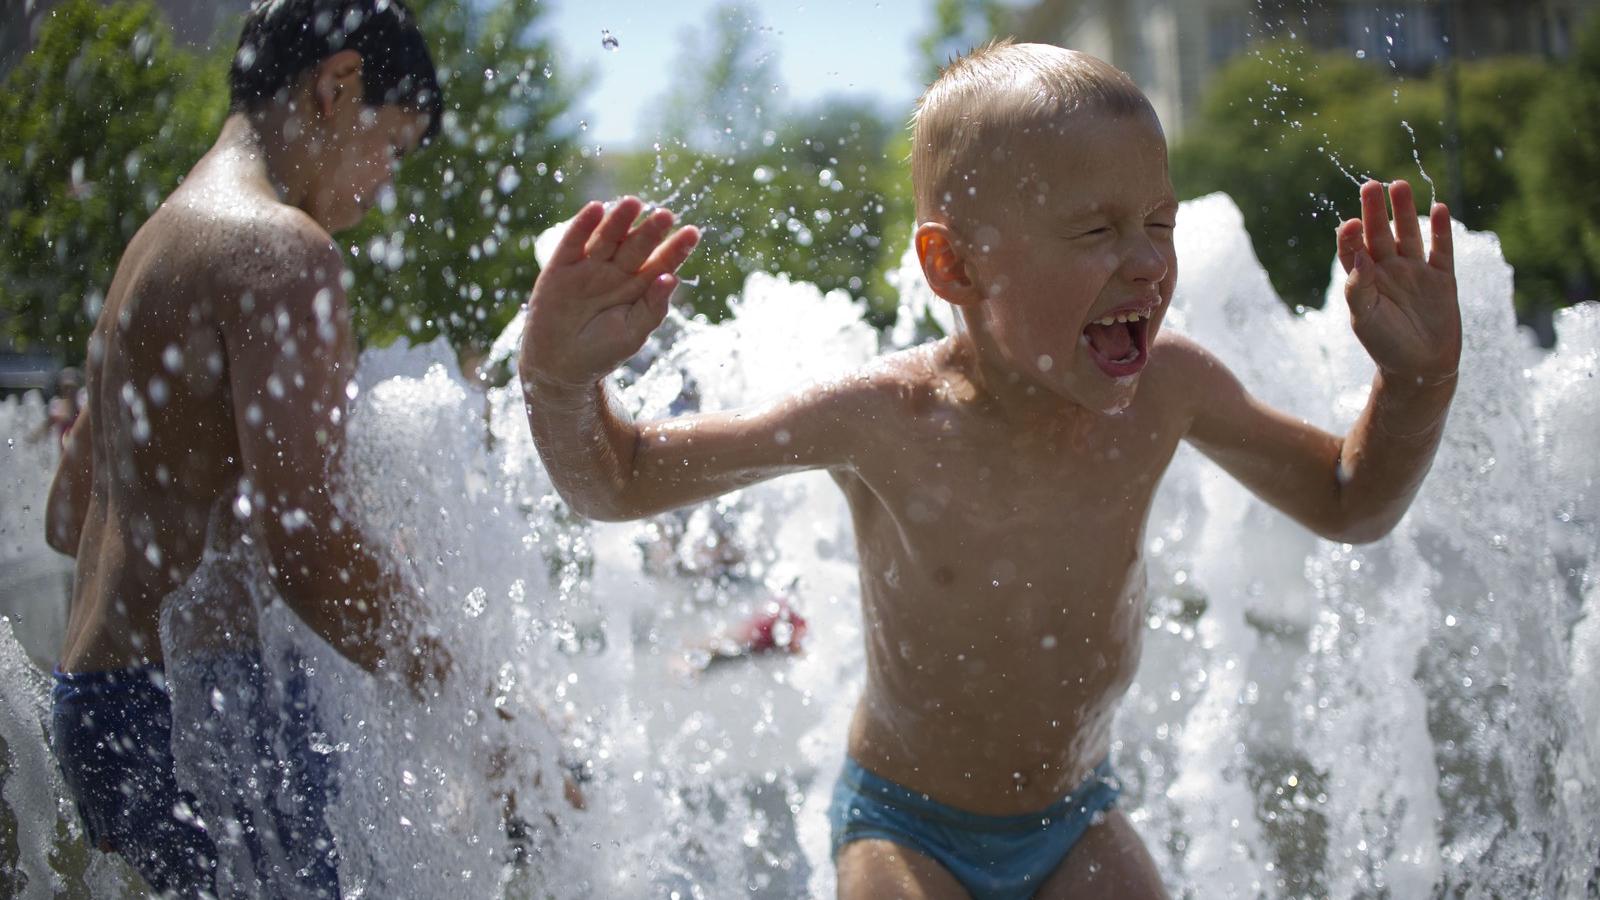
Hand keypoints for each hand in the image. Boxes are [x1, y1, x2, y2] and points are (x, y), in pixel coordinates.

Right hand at [519, 197, 699, 390]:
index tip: (692, 233)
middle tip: (666, 215)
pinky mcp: (561, 266)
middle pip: (636, 246)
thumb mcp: (633, 334)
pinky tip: (596, 209)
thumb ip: (654, 308)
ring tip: (633, 203)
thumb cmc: (603, 352)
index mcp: (639, 285)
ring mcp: (589, 266)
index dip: (676, 248)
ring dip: (619, 220)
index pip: (661, 261)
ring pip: (607, 238)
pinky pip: (573, 242)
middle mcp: (616, 271)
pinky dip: (583, 225)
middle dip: (650, 231)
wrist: (560, 365)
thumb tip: (672, 278)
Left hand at [1336, 180, 1459, 383]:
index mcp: (1365, 280)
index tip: (1349, 223)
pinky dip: (1440, 230)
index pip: (1353, 249)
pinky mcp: (1442, 279)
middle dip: (1375, 211)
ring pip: (1409, 234)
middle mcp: (1389, 270)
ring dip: (1404, 212)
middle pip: (1380, 234)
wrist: (1421, 369)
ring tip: (1399, 185)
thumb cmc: (1386, 345)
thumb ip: (1358, 286)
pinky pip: (1442, 250)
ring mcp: (1416, 272)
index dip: (1350, 235)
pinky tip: (1438, 208)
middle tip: (1371, 185)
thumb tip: (1358, 254)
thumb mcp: (1364, 318)